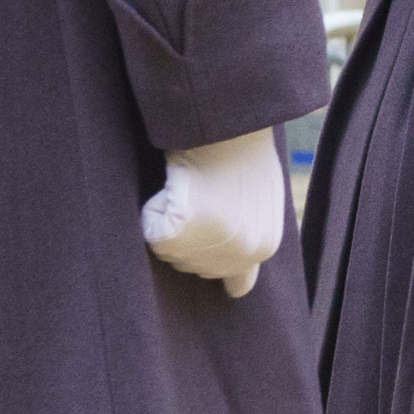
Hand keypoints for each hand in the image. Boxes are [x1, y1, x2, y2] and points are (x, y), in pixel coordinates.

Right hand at [137, 129, 287, 300]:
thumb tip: (237, 288)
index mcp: (263, 247)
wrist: (227, 124)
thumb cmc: (241, 151)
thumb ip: (248, 236)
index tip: (207, 240)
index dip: (214, 258)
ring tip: (189, 189)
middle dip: (187, 236)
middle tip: (197, 195)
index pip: (234, 282)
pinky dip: (152, 208)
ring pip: (169, 249)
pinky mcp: (178, 234)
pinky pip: (150, 230)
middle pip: (193, 264)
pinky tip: (173, 187)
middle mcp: (240, 256)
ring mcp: (209, 247)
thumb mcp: (258, 200)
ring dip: (170, 221)